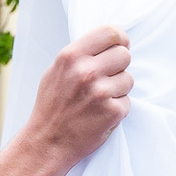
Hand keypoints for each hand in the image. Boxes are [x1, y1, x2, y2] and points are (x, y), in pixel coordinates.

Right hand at [0, 25, 132, 175]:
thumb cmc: (51, 106)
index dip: (120, 39)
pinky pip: (127, 102)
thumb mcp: (56, 71)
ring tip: (98, 100)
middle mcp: (86, 71)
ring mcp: (100, 92)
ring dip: (118, 89)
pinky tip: (100, 114)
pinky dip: (117, 109)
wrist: (47, 143)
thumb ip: (80, 54)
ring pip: (129, 79)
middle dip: (118, 66)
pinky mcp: (112, 112)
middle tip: (105, 79)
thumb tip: (108, 41)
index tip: (120, 47)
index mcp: (71, 56)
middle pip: (124, 55)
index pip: (111, 33)